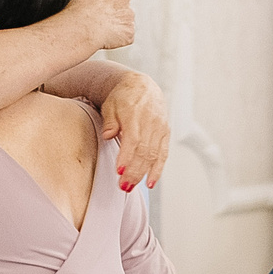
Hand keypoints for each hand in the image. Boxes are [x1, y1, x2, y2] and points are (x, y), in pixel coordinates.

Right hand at [64, 0, 135, 51]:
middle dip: (115, 11)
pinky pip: (126, 36)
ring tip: (100, 29)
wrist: (82, 26)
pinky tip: (105, 38)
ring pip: (125, 20)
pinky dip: (118, 38)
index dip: (105, 1)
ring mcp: (129, 15)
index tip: (96, 7)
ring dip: (117, 24)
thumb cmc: (80, 7)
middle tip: (99, 18)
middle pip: (123, 5)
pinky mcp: (129, 32)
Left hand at [98, 72, 171, 190]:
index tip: (119, 171)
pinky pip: (163, 154)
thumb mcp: (111, 105)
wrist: (143, 86)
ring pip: (154, 155)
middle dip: (134, 171)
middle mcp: (151, 122)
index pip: (133, 139)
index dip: (127, 157)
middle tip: (123, 186)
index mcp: (135, 114)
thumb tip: (107, 135)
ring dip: (143, 174)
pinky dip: (157, 170)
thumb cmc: (123, 97)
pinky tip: (150, 182)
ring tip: (131, 187)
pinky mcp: (165, 134)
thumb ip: (110, 121)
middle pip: (144, 151)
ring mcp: (160, 129)